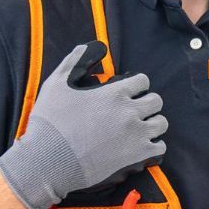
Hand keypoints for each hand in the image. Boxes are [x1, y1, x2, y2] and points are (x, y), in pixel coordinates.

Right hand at [0, 41, 167, 208]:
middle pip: (156, 101)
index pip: (142, 80)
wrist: (48, 161)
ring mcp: (136, 135)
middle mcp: (130, 112)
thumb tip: (92, 46)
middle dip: (146, 102)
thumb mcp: (56, 84)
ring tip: (139, 127)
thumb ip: (76, 61)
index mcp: (115, 93)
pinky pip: (160, 147)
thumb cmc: (50, 122)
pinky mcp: (137, 156)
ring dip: (152, 123)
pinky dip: (153, 145)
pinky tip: (141, 146)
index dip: (135, 85)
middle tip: (134, 109)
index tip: (127, 92)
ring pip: (161, 123)